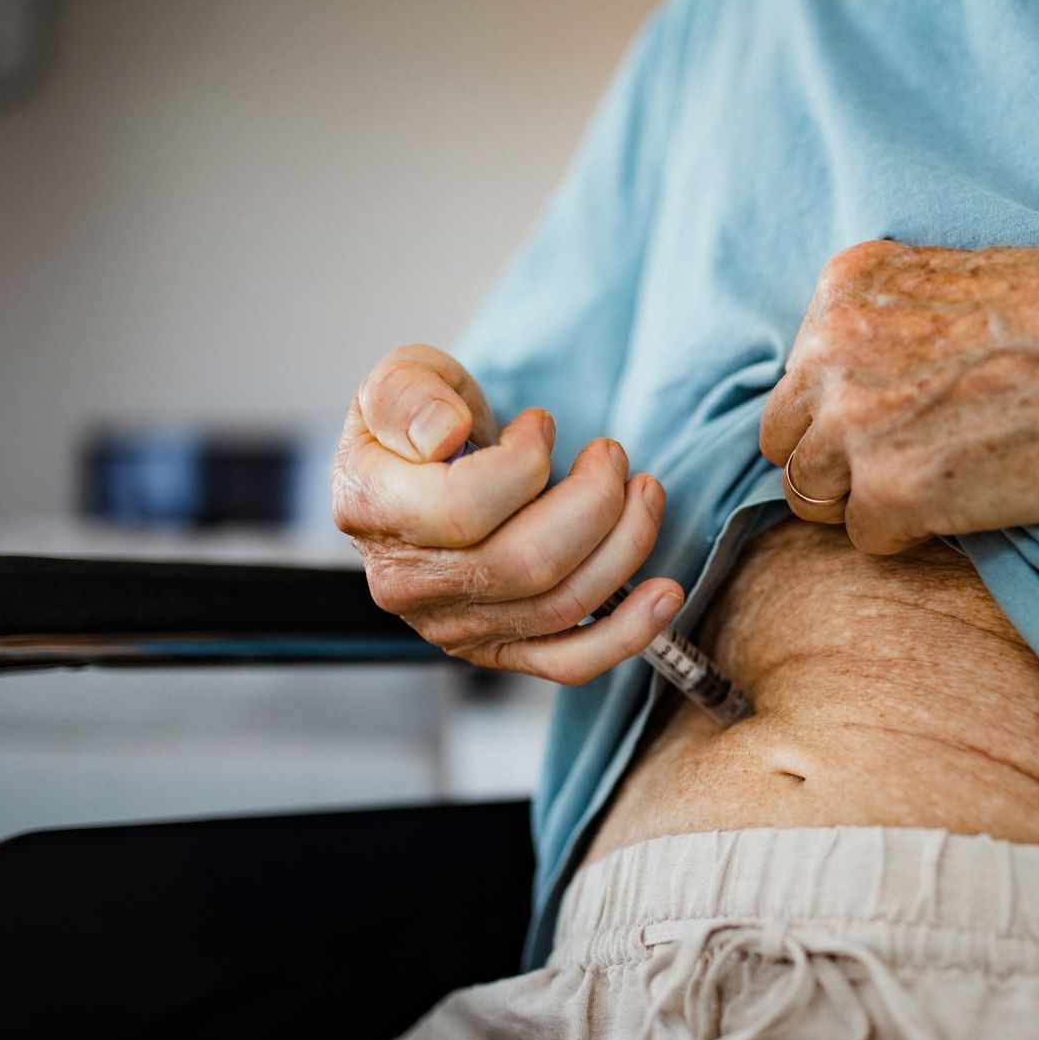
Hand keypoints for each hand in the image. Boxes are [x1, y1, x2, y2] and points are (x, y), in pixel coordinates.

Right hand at [331, 344, 683, 683]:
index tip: (541, 425)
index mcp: (373, 510)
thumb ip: (410, 394)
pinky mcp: (499, 648)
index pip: (465, 508)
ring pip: (560, 604)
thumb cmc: (420, 424)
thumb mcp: (404, 377)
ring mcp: (454, 625)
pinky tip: (665, 594)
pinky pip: (570, 662)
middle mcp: (408, 582)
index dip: (525, 462)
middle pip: (527, 563)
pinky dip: (628, 632)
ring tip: (643, 491)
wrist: (419, 477)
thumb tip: (445, 434)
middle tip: (611, 455)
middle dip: (595, 501)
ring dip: (625, 544)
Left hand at [760, 241, 1038, 552]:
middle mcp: (830, 350)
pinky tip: (966, 504)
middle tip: (904, 464)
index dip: (841, 406)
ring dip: (861, 502)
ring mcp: (853, 424)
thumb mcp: (961, 279)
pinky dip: (910, 534)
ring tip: (937, 487)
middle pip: (785, 437)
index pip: (800, 372)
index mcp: (845, 289)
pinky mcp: (888, 492)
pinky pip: (865, 538)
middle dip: (833, 459)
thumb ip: (893, 321)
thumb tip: (864, 375)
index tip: (895, 417)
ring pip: (808, 494)